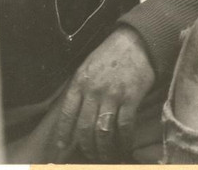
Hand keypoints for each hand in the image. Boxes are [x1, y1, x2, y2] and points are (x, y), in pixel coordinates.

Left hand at [53, 26, 155, 161]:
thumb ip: (80, 89)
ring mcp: (113, 95)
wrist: (137, 41)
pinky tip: (124, 146)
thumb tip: (74, 115)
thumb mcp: (87, 67)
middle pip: (84, 129)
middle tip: (90, 156)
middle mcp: (93, 91)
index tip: (61, 149)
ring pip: (103, 132)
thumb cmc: (111, 55)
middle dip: (86, 147)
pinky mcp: (131, 97)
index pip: (66, 115)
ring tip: (104, 156)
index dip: (63, 136)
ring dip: (103, 149)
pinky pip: (124, 126)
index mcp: (79, 82)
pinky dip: (124, 140)